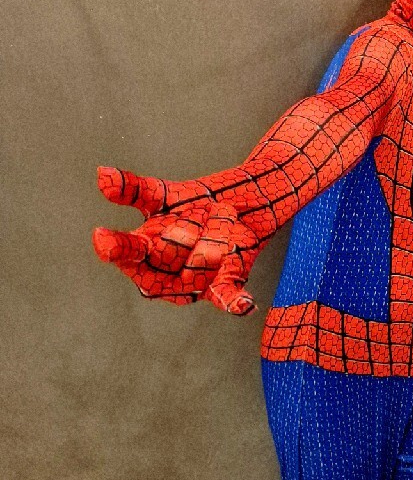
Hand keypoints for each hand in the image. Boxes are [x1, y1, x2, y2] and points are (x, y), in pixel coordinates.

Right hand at [92, 166, 261, 313]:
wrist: (243, 202)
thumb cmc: (196, 205)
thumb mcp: (163, 195)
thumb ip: (135, 190)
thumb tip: (102, 174)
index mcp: (143, 253)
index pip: (128, 253)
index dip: (118, 247)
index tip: (102, 239)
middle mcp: (165, 275)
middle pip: (166, 254)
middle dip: (183, 228)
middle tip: (196, 216)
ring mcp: (195, 283)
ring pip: (198, 263)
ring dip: (213, 234)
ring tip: (219, 219)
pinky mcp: (225, 283)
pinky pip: (227, 295)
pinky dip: (234, 302)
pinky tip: (244, 306)